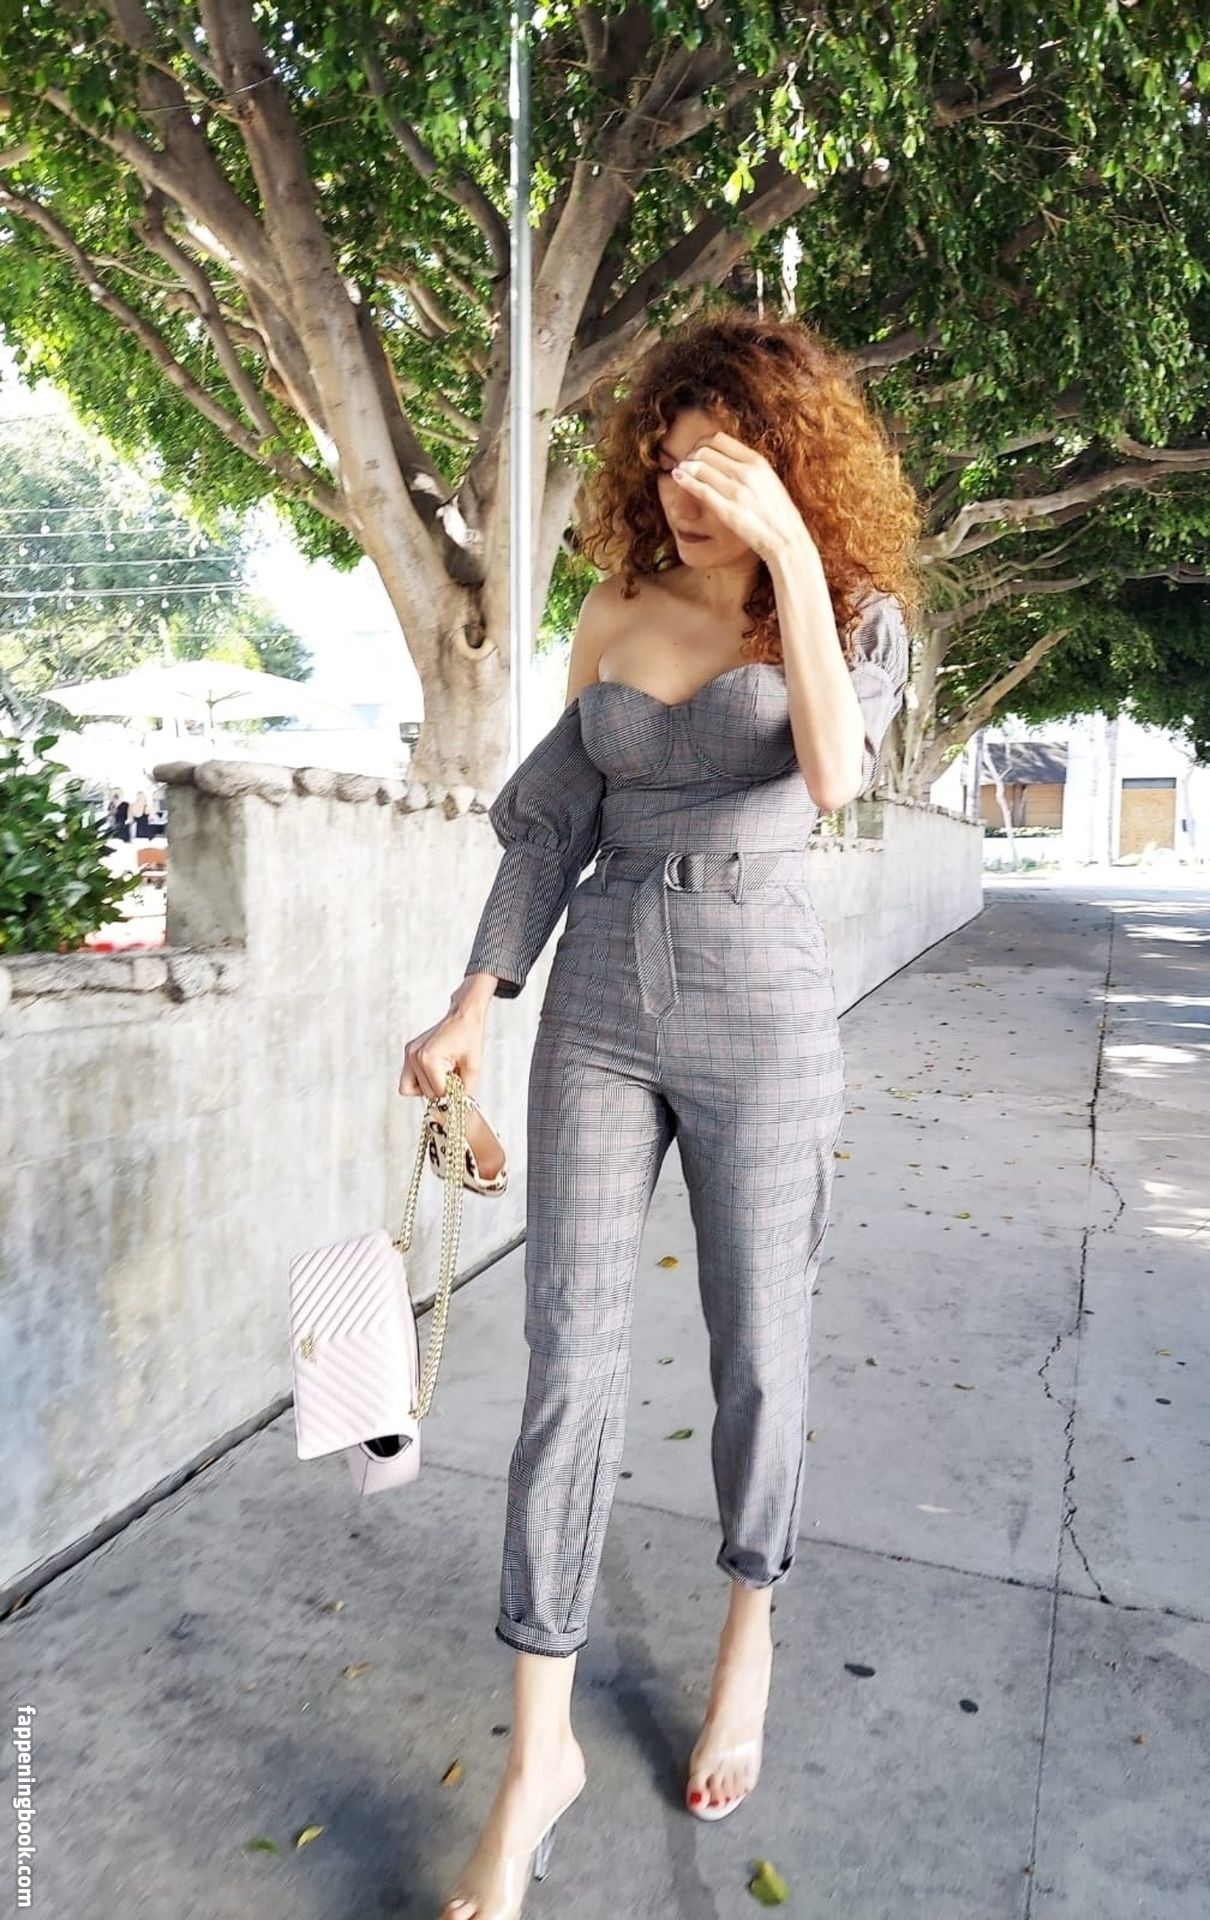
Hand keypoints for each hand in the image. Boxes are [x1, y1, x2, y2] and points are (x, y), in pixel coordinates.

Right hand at [399, 993, 485, 1102]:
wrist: (463, 1016)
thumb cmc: (469, 1035)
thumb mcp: (473, 1066)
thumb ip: (465, 1089)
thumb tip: (459, 1106)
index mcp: (428, 1058)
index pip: (437, 1092)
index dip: (451, 1092)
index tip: (460, 1085)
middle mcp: (414, 1056)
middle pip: (424, 1093)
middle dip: (440, 1090)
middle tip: (453, 1077)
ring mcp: (409, 1054)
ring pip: (409, 1088)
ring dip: (428, 1087)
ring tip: (443, 1075)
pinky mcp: (409, 1053)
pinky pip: (408, 1078)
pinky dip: (420, 1081)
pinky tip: (434, 1073)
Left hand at [670, 430, 815, 564]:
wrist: (787, 539)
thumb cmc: (777, 513)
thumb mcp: (768, 481)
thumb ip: (749, 468)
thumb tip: (726, 459)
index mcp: (757, 461)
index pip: (719, 440)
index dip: (702, 443)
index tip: (696, 452)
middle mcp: (746, 472)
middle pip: (706, 451)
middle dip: (690, 455)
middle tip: (685, 463)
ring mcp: (736, 491)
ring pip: (699, 467)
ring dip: (685, 466)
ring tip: (679, 471)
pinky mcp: (727, 510)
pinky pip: (699, 489)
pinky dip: (684, 481)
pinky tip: (677, 478)